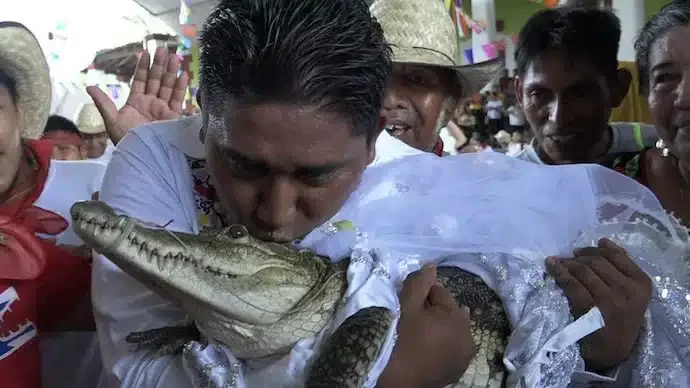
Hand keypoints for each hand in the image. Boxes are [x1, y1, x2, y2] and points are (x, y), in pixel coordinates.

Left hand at [86, 47, 189, 144]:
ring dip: (172, 72)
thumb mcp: (111, 120)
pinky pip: (178, 100)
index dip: (143, 68)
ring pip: (168, 87)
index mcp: (136, 103)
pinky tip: (183, 75)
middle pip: (156, 80)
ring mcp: (163, 110)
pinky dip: (181, 87)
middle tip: (164, 49)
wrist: (142, 156)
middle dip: (160, 65)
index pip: (140, 81)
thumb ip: (103, 103)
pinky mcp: (174, 118)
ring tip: (175, 57)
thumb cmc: (126, 140)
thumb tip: (89, 87)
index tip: (145, 53)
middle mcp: (151, 104)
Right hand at [378, 265, 474, 387]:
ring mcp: (466, 354)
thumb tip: (431, 266)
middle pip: (449, 310)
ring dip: (441, 326)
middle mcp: (468, 334)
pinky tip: (430, 346)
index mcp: (457, 316)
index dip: (421, 295)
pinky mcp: (459, 368)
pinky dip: (444, 343)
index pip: (440, 292)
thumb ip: (419, 283)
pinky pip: (453, 346)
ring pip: (452, 328)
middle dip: (434, 310)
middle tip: (413, 321)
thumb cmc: (400, 340)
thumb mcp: (406, 307)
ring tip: (422, 333)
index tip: (408, 304)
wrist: (397, 379)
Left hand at [546, 238, 651, 372]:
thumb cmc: (620, 319)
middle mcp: (627, 290)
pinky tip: (551, 267)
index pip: (617, 256)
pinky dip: (558, 272)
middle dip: (579, 257)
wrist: (611, 351)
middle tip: (568, 257)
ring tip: (559, 262)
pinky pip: (570, 283)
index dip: (596, 249)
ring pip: (583, 270)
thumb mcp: (631, 294)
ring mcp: (608, 299)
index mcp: (641, 284)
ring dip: (567, 263)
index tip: (582, 250)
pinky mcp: (589, 308)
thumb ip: (622, 268)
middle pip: (597, 261)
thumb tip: (603, 242)